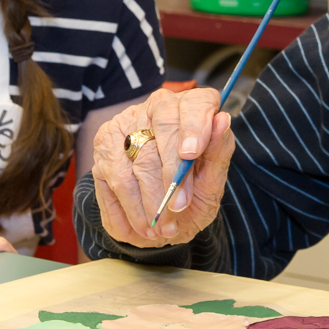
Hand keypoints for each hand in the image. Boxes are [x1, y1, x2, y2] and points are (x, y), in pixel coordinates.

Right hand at [90, 88, 233, 247]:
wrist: (162, 219)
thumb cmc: (193, 194)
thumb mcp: (212, 181)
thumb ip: (219, 153)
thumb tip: (223, 120)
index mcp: (193, 107)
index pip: (195, 102)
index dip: (194, 125)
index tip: (191, 154)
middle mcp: (158, 107)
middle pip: (163, 128)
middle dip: (172, 174)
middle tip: (179, 207)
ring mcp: (127, 123)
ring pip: (138, 158)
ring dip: (151, 200)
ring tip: (164, 226)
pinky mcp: (104, 145)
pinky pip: (115, 178)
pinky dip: (131, 208)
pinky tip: (144, 224)